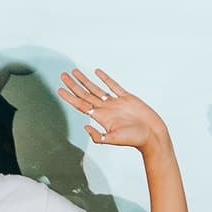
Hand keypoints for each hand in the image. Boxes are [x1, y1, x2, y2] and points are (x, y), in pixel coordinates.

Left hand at [57, 67, 171, 155]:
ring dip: (85, 80)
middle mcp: (105, 109)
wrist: (152, 135)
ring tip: (75, 72)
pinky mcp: (126, 98)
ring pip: (96, 88)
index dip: (70, 97)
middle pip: (85, 94)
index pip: (81, 104)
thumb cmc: (134, 139)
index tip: (59, 89)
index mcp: (101, 117)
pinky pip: (113, 85)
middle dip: (73, 85)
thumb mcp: (113, 139)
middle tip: (63, 75)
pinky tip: (97, 72)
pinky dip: (105, 78)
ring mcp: (115, 102)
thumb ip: (98, 136)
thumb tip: (85, 128)